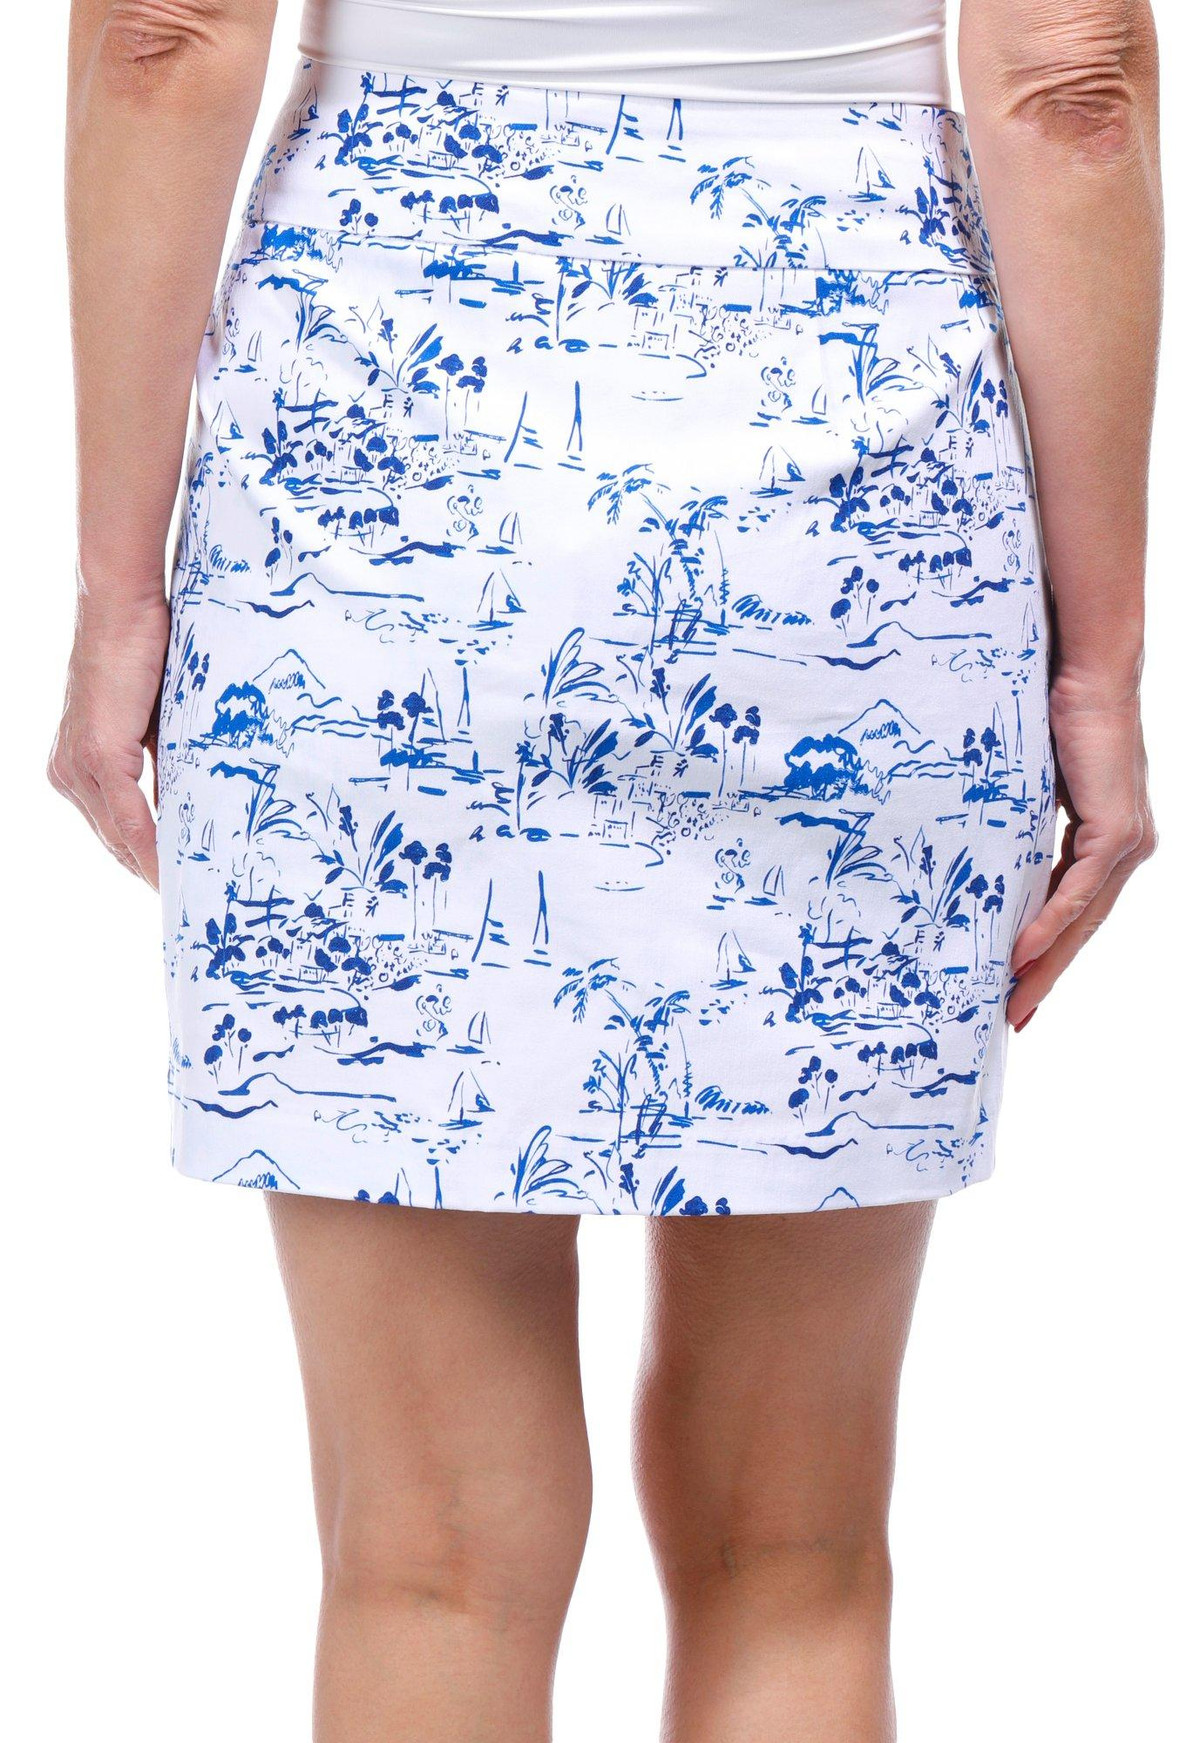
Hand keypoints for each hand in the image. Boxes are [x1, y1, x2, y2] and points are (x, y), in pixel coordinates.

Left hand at [47, 586, 168, 889]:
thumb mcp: (155, 721)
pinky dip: (150, 846)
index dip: (143, 860)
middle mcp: (67, 772)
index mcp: (76, 765)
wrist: (122, 608)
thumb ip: (163, 763)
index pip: (111, 830)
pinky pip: (126, 817)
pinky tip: (172, 869)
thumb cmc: (143, 653)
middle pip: (113, 842)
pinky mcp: (98, 756)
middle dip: (150, 873)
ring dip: (155, 867)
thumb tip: (190, 800)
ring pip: (119, 836)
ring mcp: (78, 766)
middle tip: (192, 901)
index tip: (177, 885)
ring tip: (192, 893)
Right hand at [1007, 672, 1156, 1028]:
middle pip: (1084, 929)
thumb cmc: (1061, 719)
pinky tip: (1022, 955)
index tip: (1019, 989)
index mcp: (1110, 842)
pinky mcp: (1118, 834)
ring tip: (1014, 1000)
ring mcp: (1128, 845)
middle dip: (1048, 977)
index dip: (1049, 953)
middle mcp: (1129, 850)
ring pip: (1084, 921)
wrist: (1091, 678)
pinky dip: (1049, 926)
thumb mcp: (1037, 789)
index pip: (1079, 912)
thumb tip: (984, 853)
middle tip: (1015, 1017)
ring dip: (1047, 965)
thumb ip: (1026, 826)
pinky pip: (1079, 894)